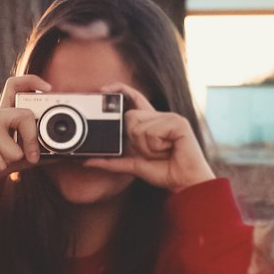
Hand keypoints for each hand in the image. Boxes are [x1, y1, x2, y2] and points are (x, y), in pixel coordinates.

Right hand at [0, 75, 49, 184]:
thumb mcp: (16, 157)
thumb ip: (35, 153)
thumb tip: (62, 155)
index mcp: (3, 115)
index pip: (14, 86)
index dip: (32, 80)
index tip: (49, 88)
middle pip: (26, 116)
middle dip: (32, 141)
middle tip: (31, 158)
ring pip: (16, 150)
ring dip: (8, 164)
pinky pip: (2, 162)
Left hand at [82, 82, 214, 190]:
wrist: (185, 183)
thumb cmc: (165, 172)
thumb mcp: (133, 165)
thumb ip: (112, 162)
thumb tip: (87, 162)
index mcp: (151, 122)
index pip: (133, 98)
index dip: (119, 89)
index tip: (102, 91)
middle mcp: (160, 116)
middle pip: (130, 116)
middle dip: (135, 140)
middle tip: (152, 152)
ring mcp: (170, 117)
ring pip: (139, 126)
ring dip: (146, 147)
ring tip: (163, 153)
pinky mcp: (178, 123)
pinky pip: (151, 132)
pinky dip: (156, 147)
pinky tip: (170, 149)